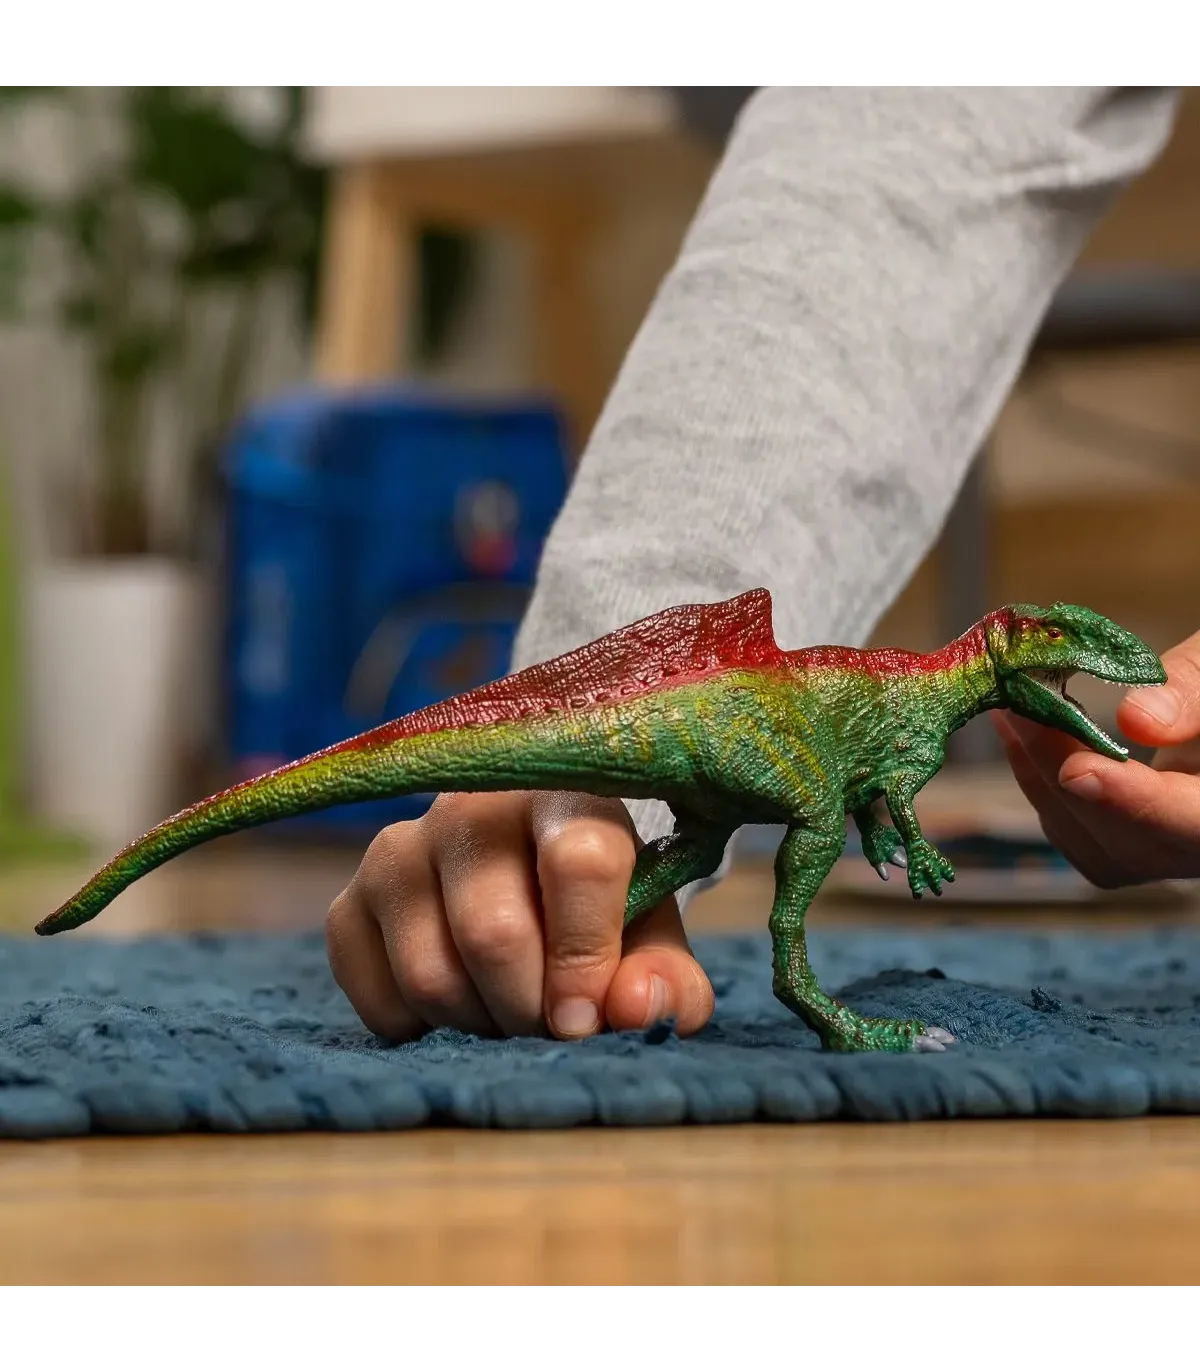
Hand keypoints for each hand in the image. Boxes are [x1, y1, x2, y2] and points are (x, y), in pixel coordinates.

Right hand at [325, 791, 714, 1041]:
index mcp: (565, 793)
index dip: (586, 956)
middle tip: (552, 1025)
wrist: (529, 871)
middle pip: (493, 933)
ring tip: (510, 1012)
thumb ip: (664, 977)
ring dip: (479, 1024)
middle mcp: (472, 806)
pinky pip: (374, 994)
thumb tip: (638, 1010)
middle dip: (530, 1008)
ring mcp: (400, 849)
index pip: (579, 861)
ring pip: (430, 975)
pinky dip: (420, 1027)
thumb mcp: (649, 932)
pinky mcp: (351, 900)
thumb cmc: (601, 904)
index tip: (588, 1019)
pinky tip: (458, 1002)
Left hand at [994, 628, 1199, 887]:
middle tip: (1018, 704)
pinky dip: (1042, 787)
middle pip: (1133, 842)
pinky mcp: (1135, 849)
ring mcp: (1170, 856)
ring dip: (1041, 777)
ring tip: (1009, 708)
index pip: (1195, 826)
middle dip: (1064, 771)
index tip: (1077, 769)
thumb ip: (1194, 692)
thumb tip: (1137, 720)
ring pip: (1097, 848)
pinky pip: (1081, 838)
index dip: (1134, 803)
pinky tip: (1018, 734)